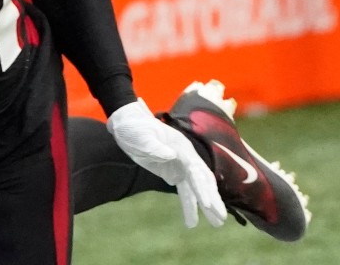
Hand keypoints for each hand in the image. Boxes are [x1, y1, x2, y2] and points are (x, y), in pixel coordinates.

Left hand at [107, 99, 226, 227]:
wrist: (126, 122)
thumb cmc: (133, 127)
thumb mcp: (140, 135)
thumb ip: (154, 146)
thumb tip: (171, 154)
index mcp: (181, 147)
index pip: (196, 170)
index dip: (202, 187)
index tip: (207, 204)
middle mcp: (186, 157)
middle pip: (203, 180)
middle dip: (212, 199)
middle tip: (220, 219)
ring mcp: (181, 166)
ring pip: (197, 188)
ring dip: (206, 206)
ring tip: (217, 224)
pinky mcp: (173, 172)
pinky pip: (185, 191)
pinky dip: (190, 204)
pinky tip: (192, 221)